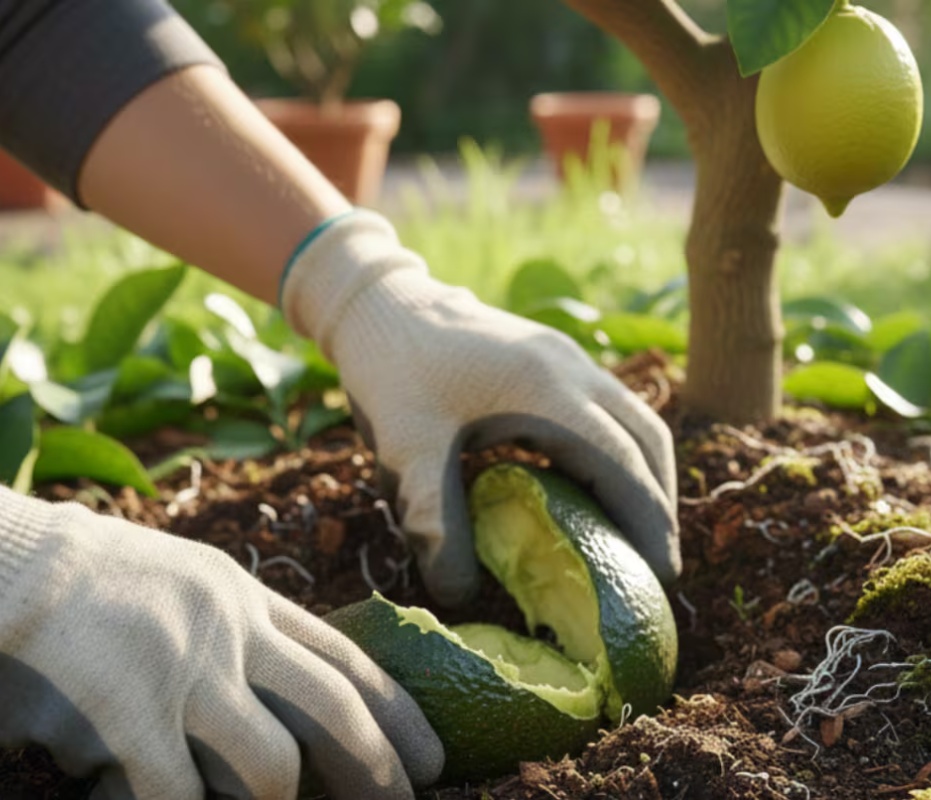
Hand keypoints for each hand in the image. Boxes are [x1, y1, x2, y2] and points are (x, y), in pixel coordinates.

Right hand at [0, 487, 442, 798]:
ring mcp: (184, 671)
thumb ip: (242, 634)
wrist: (12, 561)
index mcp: (247, 600)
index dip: (397, 713)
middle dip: (375, 766)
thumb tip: (293, 698)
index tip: (432, 756)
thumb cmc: (92, 584)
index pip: (344, 660)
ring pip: (269, 765)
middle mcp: (231, 631)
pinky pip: (178, 797)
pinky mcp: (129, 713)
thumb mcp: (190, 587)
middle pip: (332, 710)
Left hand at [282, 210, 679, 606]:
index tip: (661, 577)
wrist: (381, 300)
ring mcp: (569, 358)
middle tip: (657, 568)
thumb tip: (460, 598)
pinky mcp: (556, 357)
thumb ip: (435, 523)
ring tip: (637, 534)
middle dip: (660, 505)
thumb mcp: (406, 451)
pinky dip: (621, 453)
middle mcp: (574, 370)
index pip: (623, 464)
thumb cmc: (392, 373)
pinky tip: (596, 487)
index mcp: (549, 391)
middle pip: (648, 440)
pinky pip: (611, 409)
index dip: (648, 523)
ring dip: (646, 477)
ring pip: (637, 420)